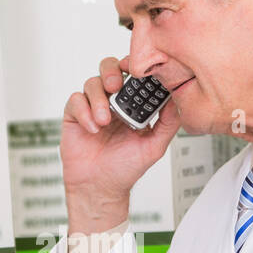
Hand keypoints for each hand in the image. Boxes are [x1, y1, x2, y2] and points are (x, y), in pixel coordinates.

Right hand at [61, 56, 179, 231]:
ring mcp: (92, 106)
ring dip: (98, 98)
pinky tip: (94, 129)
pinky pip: (75, 101)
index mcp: (132, 104)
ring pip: (91, 83)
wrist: (100, 187)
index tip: (137, 68)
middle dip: (112, 71)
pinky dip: (84, 112)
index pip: (132, 74)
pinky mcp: (74, 115)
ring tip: (105, 120)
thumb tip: (177, 99)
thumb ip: (168, 122)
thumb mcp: (154, 146)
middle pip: (108, 67)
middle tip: (116, 85)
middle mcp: (111, 101)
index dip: (134, 65)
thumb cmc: (125, 168)